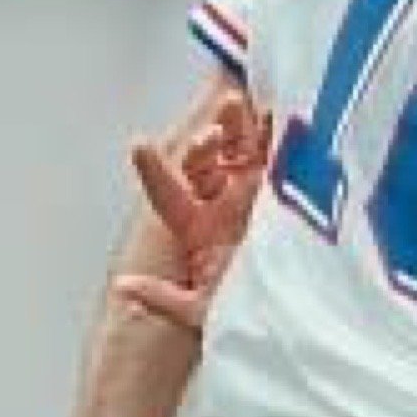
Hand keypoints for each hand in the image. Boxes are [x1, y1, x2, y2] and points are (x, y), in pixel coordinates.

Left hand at [118, 93, 272, 332]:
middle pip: (205, 162)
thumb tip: (124, 287)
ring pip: (238, 148)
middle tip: (209, 134)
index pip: (168, 193)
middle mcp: (221, 201)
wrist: (292, 313)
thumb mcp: (200, 312)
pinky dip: (277, 131)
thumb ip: (164, 299)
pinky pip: (278, 152)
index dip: (154, 171)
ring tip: (234, 104)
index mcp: (195, 226)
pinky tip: (279, 111)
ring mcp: (253, 190)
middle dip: (204, 143)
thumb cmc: (243, 311)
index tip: (141, 146)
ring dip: (235, 125)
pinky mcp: (286, 186)